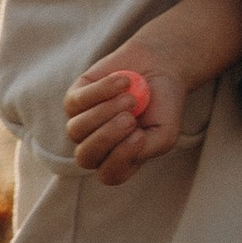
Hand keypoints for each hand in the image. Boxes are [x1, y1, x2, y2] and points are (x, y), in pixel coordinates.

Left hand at [66, 57, 182, 188]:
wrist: (160, 68)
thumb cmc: (162, 104)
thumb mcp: (166, 132)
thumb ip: (148, 149)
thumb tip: (126, 143)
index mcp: (118, 160)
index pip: (109, 174)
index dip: (121, 157)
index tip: (141, 134)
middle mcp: (96, 145)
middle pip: (85, 156)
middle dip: (108, 136)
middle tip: (130, 117)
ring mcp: (82, 123)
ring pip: (77, 130)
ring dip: (106, 111)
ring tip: (129, 98)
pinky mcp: (75, 98)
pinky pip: (77, 102)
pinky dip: (103, 90)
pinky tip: (123, 82)